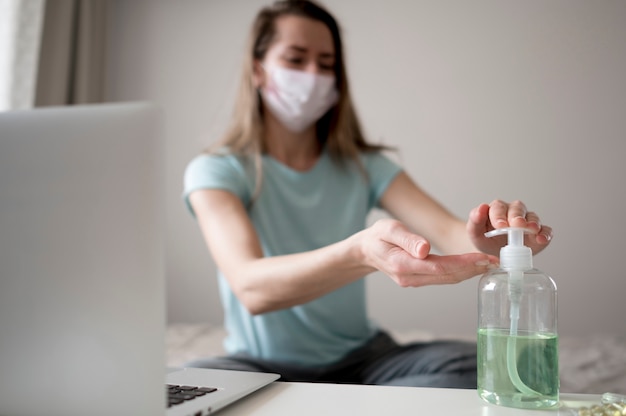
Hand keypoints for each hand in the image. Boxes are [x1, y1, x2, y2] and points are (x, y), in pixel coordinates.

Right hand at [358, 219, 498, 286]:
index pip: (439, 267)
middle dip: (473, 269)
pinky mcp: (418, 280)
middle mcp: (410, 278)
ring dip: (469, 273)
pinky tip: (473, 267)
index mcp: (402, 265)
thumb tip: (425, 249)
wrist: (366, 250)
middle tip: (495, 262)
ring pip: (447, 279)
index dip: (463, 264)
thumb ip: (407, 239)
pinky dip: (460, 273)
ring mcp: (414, 281)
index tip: (482, 258)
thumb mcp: (388, 229)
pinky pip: (442, 278)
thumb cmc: (377, 236)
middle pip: (447, 276)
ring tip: (490, 264)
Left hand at [467, 199, 552, 256]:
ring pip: (532, 217)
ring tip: (531, 229)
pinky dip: (545, 234)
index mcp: (497, 209)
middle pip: (518, 209)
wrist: (492, 252)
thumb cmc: (484, 239)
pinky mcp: (538, 233)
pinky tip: (541, 239)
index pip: (499, 207)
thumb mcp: (474, 232)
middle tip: (517, 225)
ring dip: (533, 223)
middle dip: (517, 217)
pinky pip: (545, 230)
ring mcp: (527, 222)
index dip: (499, 215)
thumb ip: (475, 220)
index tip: (499, 226)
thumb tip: (481, 207)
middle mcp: (514, 212)